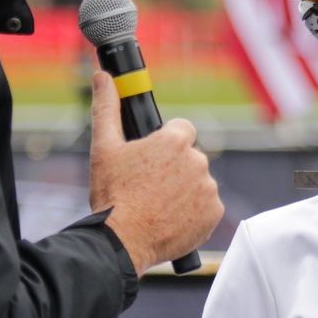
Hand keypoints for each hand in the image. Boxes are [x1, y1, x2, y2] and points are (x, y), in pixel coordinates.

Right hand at [88, 71, 222, 273]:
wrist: (122, 241)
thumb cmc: (112, 194)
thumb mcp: (104, 148)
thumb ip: (107, 108)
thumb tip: (103, 77)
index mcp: (174, 141)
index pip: (183, 130)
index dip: (167, 143)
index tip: (154, 159)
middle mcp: (197, 161)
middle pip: (190, 158)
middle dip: (174, 169)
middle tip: (151, 186)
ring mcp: (208, 188)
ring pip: (198, 182)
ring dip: (185, 190)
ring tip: (159, 205)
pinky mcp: (214, 212)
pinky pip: (208, 207)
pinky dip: (194, 212)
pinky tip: (173, 218)